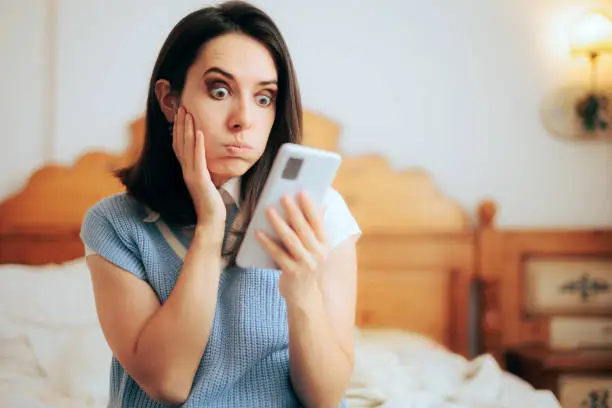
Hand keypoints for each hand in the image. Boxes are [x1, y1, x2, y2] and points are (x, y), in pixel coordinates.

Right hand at [172, 106, 225, 234]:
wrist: (211, 220)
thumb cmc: (211, 203)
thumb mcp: (207, 182)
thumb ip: (204, 170)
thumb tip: (207, 159)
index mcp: (187, 170)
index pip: (180, 146)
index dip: (179, 129)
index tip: (181, 114)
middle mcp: (186, 170)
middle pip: (181, 142)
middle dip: (181, 123)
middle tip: (182, 106)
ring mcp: (191, 175)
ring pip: (188, 147)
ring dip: (188, 129)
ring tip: (190, 113)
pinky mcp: (200, 179)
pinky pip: (199, 159)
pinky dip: (199, 145)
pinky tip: (201, 132)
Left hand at [256, 192, 328, 299]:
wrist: (307, 300)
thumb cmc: (309, 269)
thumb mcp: (318, 250)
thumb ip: (317, 230)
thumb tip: (319, 207)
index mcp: (324, 245)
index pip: (318, 222)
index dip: (310, 207)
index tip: (302, 192)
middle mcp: (317, 253)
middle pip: (303, 229)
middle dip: (293, 211)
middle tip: (283, 196)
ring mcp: (305, 263)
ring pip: (291, 240)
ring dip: (279, 224)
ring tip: (269, 210)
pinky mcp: (292, 273)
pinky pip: (278, 254)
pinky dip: (268, 243)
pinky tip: (258, 233)